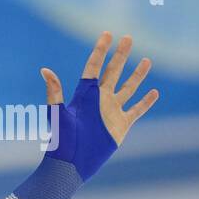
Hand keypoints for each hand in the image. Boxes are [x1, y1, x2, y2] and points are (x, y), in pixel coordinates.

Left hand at [39, 32, 158, 147]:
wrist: (71, 164)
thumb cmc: (61, 141)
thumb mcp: (57, 114)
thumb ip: (54, 92)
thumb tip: (44, 70)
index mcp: (85, 95)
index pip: (94, 67)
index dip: (100, 50)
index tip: (106, 34)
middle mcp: (100, 100)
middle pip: (113, 71)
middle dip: (121, 55)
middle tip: (128, 37)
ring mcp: (112, 112)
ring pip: (128, 88)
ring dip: (138, 75)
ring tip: (146, 60)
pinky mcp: (121, 126)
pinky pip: (137, 110)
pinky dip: (146, 102)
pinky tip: (154, 92)